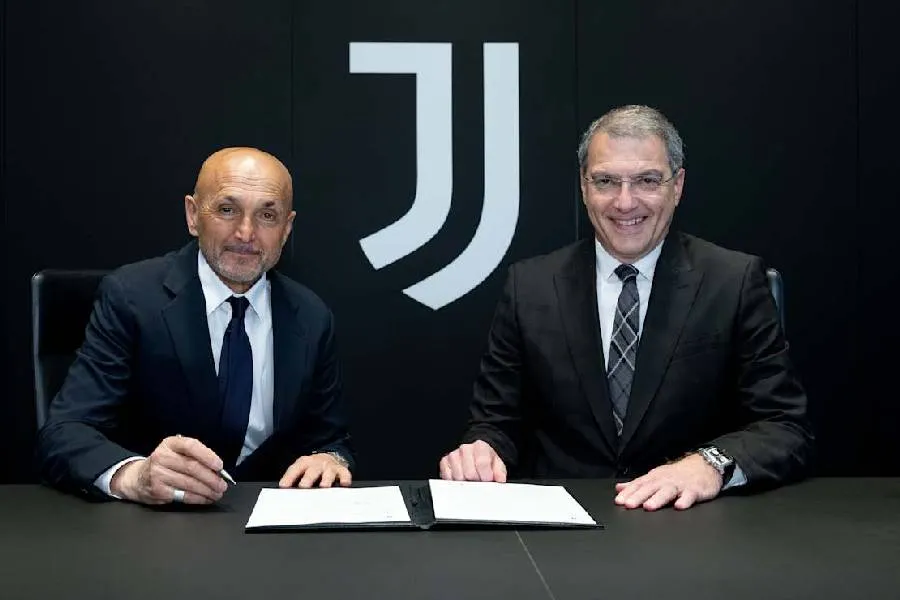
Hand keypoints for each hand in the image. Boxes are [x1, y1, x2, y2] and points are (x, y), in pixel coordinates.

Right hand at [111, 436, 226, 504]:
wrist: (137, 477)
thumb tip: (218, 470)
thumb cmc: (165, 464)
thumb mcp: (175, 452)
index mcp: (170, 444)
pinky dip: (198, 498)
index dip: (208, 456)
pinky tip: (206, 499)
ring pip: (189, 483)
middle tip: (222, 485)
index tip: (219, 466)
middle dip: (211, 478)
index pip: (191, 446)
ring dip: (207, 490)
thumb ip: (194, 456)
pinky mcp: (158, 490)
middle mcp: (162, 457)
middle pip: (192, 467)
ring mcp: (158, 474)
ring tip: (217, 493)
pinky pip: (183, 495)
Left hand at [279, 453, 351, 487]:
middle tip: (304, 486)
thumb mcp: (301, 468)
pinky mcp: (341, 470)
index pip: (295, 469)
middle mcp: (317, 464)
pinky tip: (344, 484)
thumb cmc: (313, 467)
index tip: (283, 486)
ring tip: (324, 486)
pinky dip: (345, 479)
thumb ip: (292, 478)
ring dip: (326, 479)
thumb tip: (283, 491)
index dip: (289, 477)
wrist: (330, 457)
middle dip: (308, 478)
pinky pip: (345, 474)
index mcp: (305, 463)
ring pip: (328, 473)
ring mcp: (330, 467)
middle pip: (312, 471)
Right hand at [439, 440, 506, 481]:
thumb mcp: (497, 464)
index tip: (488, 480)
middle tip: (480, 481)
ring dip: (466, 483)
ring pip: (458, 477)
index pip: (482, 463)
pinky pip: (448, 477)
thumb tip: (500, 480)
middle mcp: (465, 448)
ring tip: (471, 480)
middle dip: (476, 481)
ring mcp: (453, 455)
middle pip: (469, 473)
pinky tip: (462, 479)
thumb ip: (500, 472)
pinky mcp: (444, 462)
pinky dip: (455, 482)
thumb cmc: (487, 460)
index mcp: (480, 446)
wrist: (477, 454)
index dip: (486, 475)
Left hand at [614, 453, 722, 510]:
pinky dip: (685, 500)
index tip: (619, 501)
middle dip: (639, 496)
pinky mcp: (695, 490)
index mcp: (655, 477)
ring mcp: (680, 484)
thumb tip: (619, 488)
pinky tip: (679, 506)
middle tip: (629, 504)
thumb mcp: (656, 476)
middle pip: (650, 487)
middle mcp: (666, 480)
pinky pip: (690, 495)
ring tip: (649, 507)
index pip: (639, 484)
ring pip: (668, 491)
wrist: (704, 465)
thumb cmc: (677, 474)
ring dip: (658, 499)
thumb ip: (638, 484)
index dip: (628, 492)